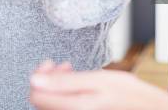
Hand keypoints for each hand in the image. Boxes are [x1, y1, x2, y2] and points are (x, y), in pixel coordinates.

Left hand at [30, 66, 167, 109]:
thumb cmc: (133, 98)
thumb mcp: (99, 80)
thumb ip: (65, 82)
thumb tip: (34, 80)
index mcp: (72, 108)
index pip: (35, 95)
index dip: (39, 75)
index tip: (51, 63)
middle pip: (42, 101)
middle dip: (50, 79)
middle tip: (64, 65)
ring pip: (53, 104)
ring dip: (58, 86)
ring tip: (73, 73)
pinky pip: (65, 108)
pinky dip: (67, 96)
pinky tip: (79, 87)